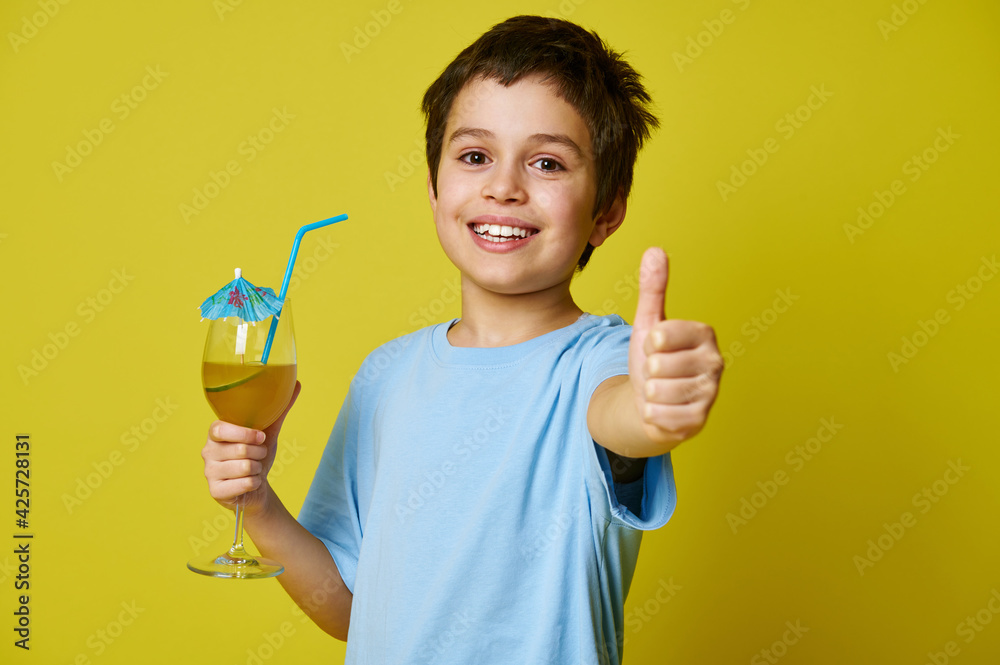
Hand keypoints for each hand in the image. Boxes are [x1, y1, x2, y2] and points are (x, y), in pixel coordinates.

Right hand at [200, 381, 300, 516]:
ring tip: (254, 468)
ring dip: (258, 469)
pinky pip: (245, 484)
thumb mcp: (268, 432)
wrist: (256, 486)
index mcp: (216, 433)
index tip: (261, 437)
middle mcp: (207, 451)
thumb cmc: (257, 454)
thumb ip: (279, 409)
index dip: (243, 434)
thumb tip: (295, 384)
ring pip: (244, 467)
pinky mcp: (215, 491)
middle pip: (239, 450)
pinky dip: (255, 483)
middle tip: (259, 455)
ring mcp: (209, 472)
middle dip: (259, 453)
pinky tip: (250, 482)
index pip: (220, 429)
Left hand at [628, 248, 721, 444]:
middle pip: (658, 365)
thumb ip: (653, 289)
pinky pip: (659, 414)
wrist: (652, 401)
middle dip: (649, 371)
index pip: (662, 334)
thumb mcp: (649, 323)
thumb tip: (654, 250)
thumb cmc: (654, 359)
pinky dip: (653, 413)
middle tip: (659, 372)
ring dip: (650, 393)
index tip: (657, 346)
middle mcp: (715, 362)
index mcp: (705, 334)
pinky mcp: (700, 420)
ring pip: (657, 391)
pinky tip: (663, 408)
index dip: (649, 343)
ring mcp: (710, 393)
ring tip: (660, 390)